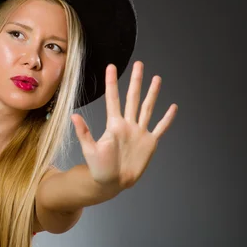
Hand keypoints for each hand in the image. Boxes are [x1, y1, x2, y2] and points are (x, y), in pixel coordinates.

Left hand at [71, 61, 177, 191]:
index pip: (113, 99)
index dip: (112, 83)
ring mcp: (139, 132)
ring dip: (152, 94)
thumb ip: (84, 132)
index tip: (111, 67)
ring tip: (157, 78)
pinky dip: (167, 118)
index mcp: (114, 124)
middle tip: (139, 64)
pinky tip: (173, 107)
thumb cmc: (98, 167)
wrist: (112, 182)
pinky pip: (160, 128)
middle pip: (133, 98)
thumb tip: (73, 116)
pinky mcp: (149, 142)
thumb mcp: (89, 150)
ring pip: (147, 108)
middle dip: (136, 81)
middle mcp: (128, 124)